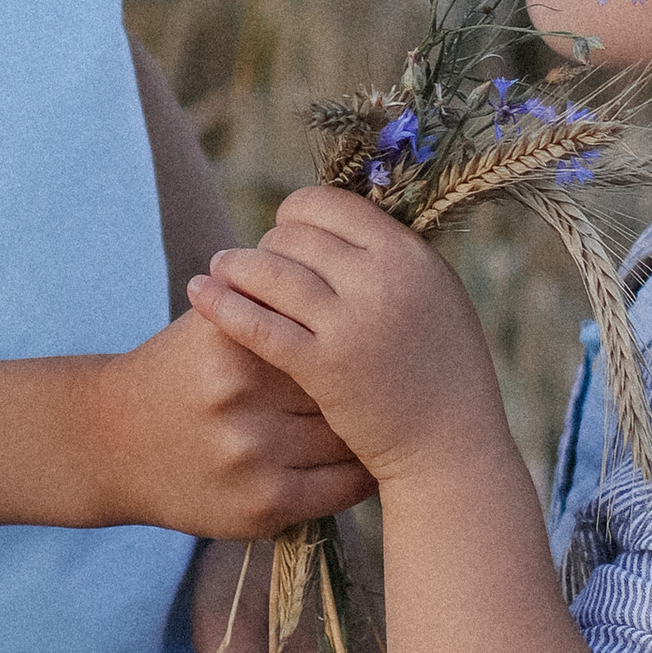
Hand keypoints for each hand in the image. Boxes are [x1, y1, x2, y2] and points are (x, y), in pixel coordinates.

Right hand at [92, 307, 373, 537]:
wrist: (111, 442)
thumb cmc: (179, 369)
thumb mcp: (214, 321)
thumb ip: (274, 299)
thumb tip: (353, 274)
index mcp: (233, 339)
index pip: (324, 330)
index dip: (354, 333)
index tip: (378, 332)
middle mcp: (240, 397)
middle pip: (339, 382)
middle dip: (365, 381)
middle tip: (389, 373)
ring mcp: (252, 456)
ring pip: (347, 436)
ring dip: (368, 425)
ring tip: (386, 411)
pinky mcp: (262, 506)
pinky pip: (341, 488)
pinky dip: (361, 470)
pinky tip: (371, 454)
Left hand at [187, 188, 512, 488]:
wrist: (451, 448)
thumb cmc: (443, 371)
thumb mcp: (436, 295)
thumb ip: (392, 258)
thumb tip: (341, 222)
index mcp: (410, 254)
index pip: (332, 204)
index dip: (298, 213)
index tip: (284, 230)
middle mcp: (382, 280)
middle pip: (296, 236)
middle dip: (267, 244)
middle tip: (249, 260)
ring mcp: (352, 323)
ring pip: (271, 271)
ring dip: (236, 265)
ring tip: (218, 268)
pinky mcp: (325, 368)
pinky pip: (260, 324)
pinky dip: (224, 304)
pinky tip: (200, 294)